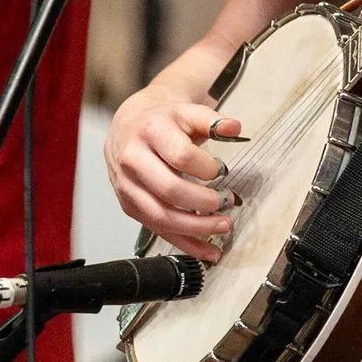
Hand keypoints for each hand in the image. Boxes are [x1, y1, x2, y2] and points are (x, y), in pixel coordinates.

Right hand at [105, 73, 244, 262]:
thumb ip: (211, 120)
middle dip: (203, 202)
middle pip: (169, 190)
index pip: (181, 156)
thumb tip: (234, 128)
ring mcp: (127, 186)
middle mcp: (133, 160)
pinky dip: (185, 243)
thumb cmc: (161, 122)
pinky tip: (208, 249)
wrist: (127, 126)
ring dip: (196, 228)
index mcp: (150, 132)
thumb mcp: (186, 112)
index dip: (206, 168)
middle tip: (228, 202)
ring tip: (223, 226)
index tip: (220, 170)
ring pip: (161, 216)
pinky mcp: (129, 206)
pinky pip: (157, 230)